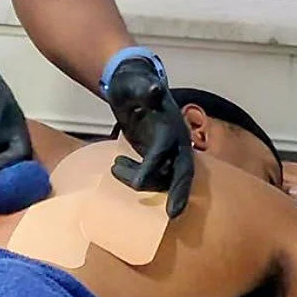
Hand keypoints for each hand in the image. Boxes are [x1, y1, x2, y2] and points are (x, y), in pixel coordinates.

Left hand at [105, 57, 193, 217]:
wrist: (131, 84)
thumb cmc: (132, 83)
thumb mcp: (134, 82)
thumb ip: (143, 87)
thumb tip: (155, 89)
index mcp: (171, 124)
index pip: (165, 150)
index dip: (153, 167)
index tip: (138, 183)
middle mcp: (175, 139)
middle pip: (182, 171)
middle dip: (179, 192)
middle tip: (172, 214)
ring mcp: (169, 149)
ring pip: (163, 175)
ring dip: (140, 179)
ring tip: (114, 167)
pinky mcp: (159, 155)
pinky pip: (154, 173)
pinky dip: (137, 175)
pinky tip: (116, 167)